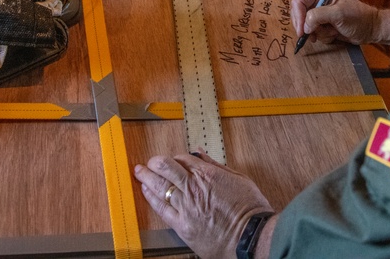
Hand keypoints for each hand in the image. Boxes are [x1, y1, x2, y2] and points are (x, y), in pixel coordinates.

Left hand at [134, 149, 273, 258]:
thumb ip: (216, 165)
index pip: (183, 159)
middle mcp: (193, 188)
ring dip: (147, 177)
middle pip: (166, 168)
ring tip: (140, 172)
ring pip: (160, 186)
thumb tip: (199, 154)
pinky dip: (152, 197)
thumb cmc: (249, 208)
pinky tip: (146, 191)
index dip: (175, 158)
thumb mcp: (238, 178)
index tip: (173, 160)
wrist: (250, 236)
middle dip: (155, 163)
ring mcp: (186, 207)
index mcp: (208, 174)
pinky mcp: (182, 225)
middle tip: (150, 162)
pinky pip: (162, 208)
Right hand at [291, 0, 378, 48]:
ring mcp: (320, 12)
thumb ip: (318, 16)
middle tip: (314, 36)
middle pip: (299, 14)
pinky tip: (334, 33)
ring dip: (318, 32)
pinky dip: (323, 36)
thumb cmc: (359, 18)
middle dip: (307, 26)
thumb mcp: (339, 14)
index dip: (298, 17)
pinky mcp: (322, 23)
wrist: (370, 29)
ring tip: (333, 31)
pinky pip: (313, 32)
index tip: (302, 31)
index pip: (299, 2)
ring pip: (306, 25)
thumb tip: (305, 25)